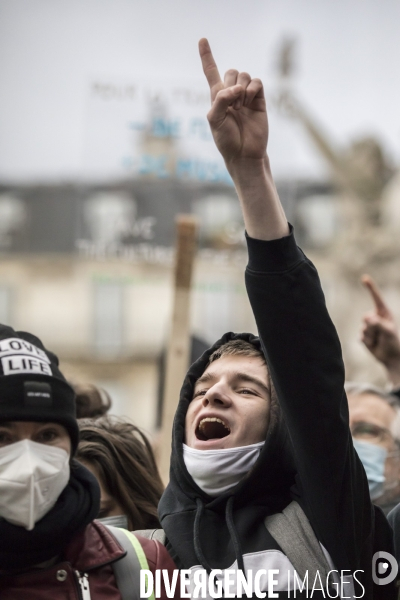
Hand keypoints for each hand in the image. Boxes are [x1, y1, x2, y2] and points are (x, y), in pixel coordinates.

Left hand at [199, 38, 267, 168]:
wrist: (244, 154)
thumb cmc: (226, 140)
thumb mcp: (214, 120)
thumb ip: (220, 100)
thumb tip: (237, 87)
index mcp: (217, 98)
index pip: (211, 72)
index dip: (207, 56)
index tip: (202, 40)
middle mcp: (232, 94)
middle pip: (231, 71)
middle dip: (230, 84)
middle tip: (231, 105)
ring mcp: (246, 96)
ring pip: (244, 75)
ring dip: (240, 89)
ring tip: (240, 107)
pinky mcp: (259, 100)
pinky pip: (256, 82)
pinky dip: (251, 89)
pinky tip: (248, 101)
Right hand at [361, 274, 399, 386]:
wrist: (391, 357)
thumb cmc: (393, 342)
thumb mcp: (388, 332)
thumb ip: (378, 324)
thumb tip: (366, 318)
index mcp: (384, 313)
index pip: (376, 298)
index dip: (370, 288)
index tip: (364, 278)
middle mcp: (376, 317)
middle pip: (366, 317)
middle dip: (372, 327)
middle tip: (381, 335)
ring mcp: (369, 326)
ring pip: (363, 328)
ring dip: (371, 336)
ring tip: (379, 341)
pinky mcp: (364, 335)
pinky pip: (361, 336)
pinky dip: (367, 341)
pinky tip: (373, 345)